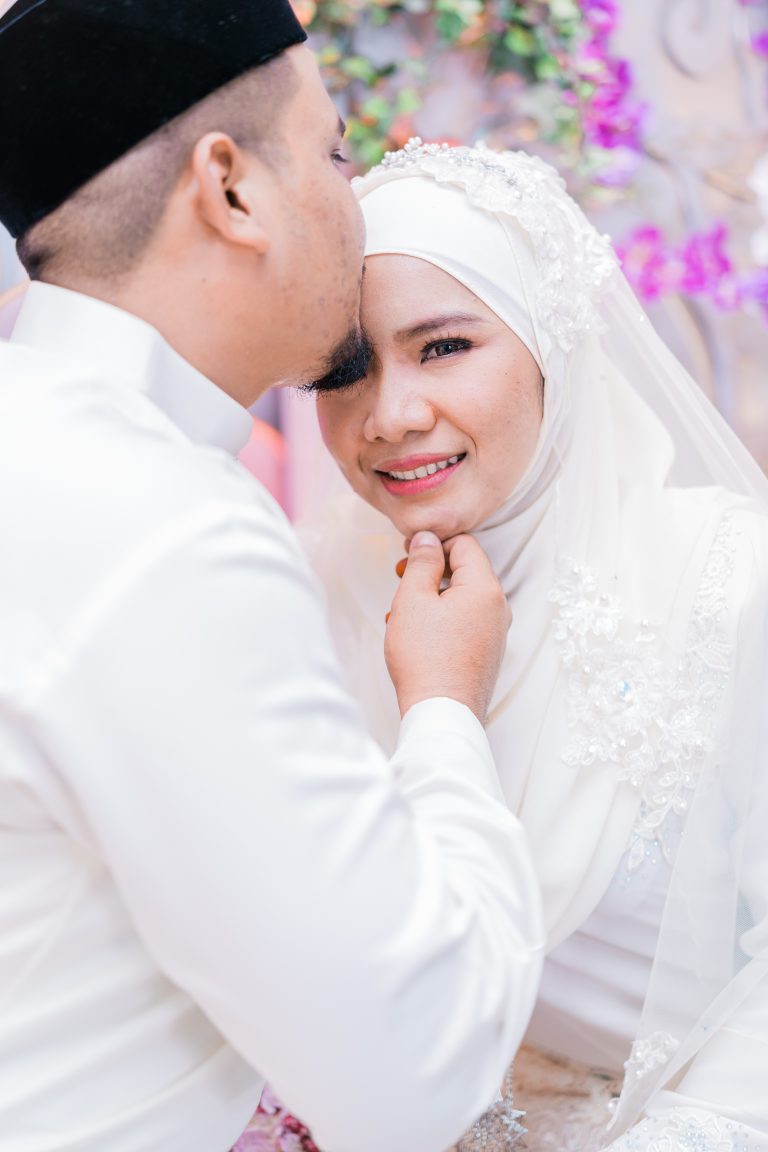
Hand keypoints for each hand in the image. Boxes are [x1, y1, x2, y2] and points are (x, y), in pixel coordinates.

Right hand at [385, 531, 510, 721]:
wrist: (442, 713)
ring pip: (462, 598)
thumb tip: (428, 539)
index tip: (408, 554)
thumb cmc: (425, 658)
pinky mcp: (487, 652)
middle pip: (465, 571)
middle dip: (431, 571)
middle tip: (402, 579)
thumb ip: (423, 562)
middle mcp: (498, 608)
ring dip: (432, 597)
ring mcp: (495, 632)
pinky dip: (441, 619)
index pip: (465, 544)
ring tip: (402, 612)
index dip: (434, 543)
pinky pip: (465, 622)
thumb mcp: (414, 600)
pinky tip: (416, 634)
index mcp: (485, 588)